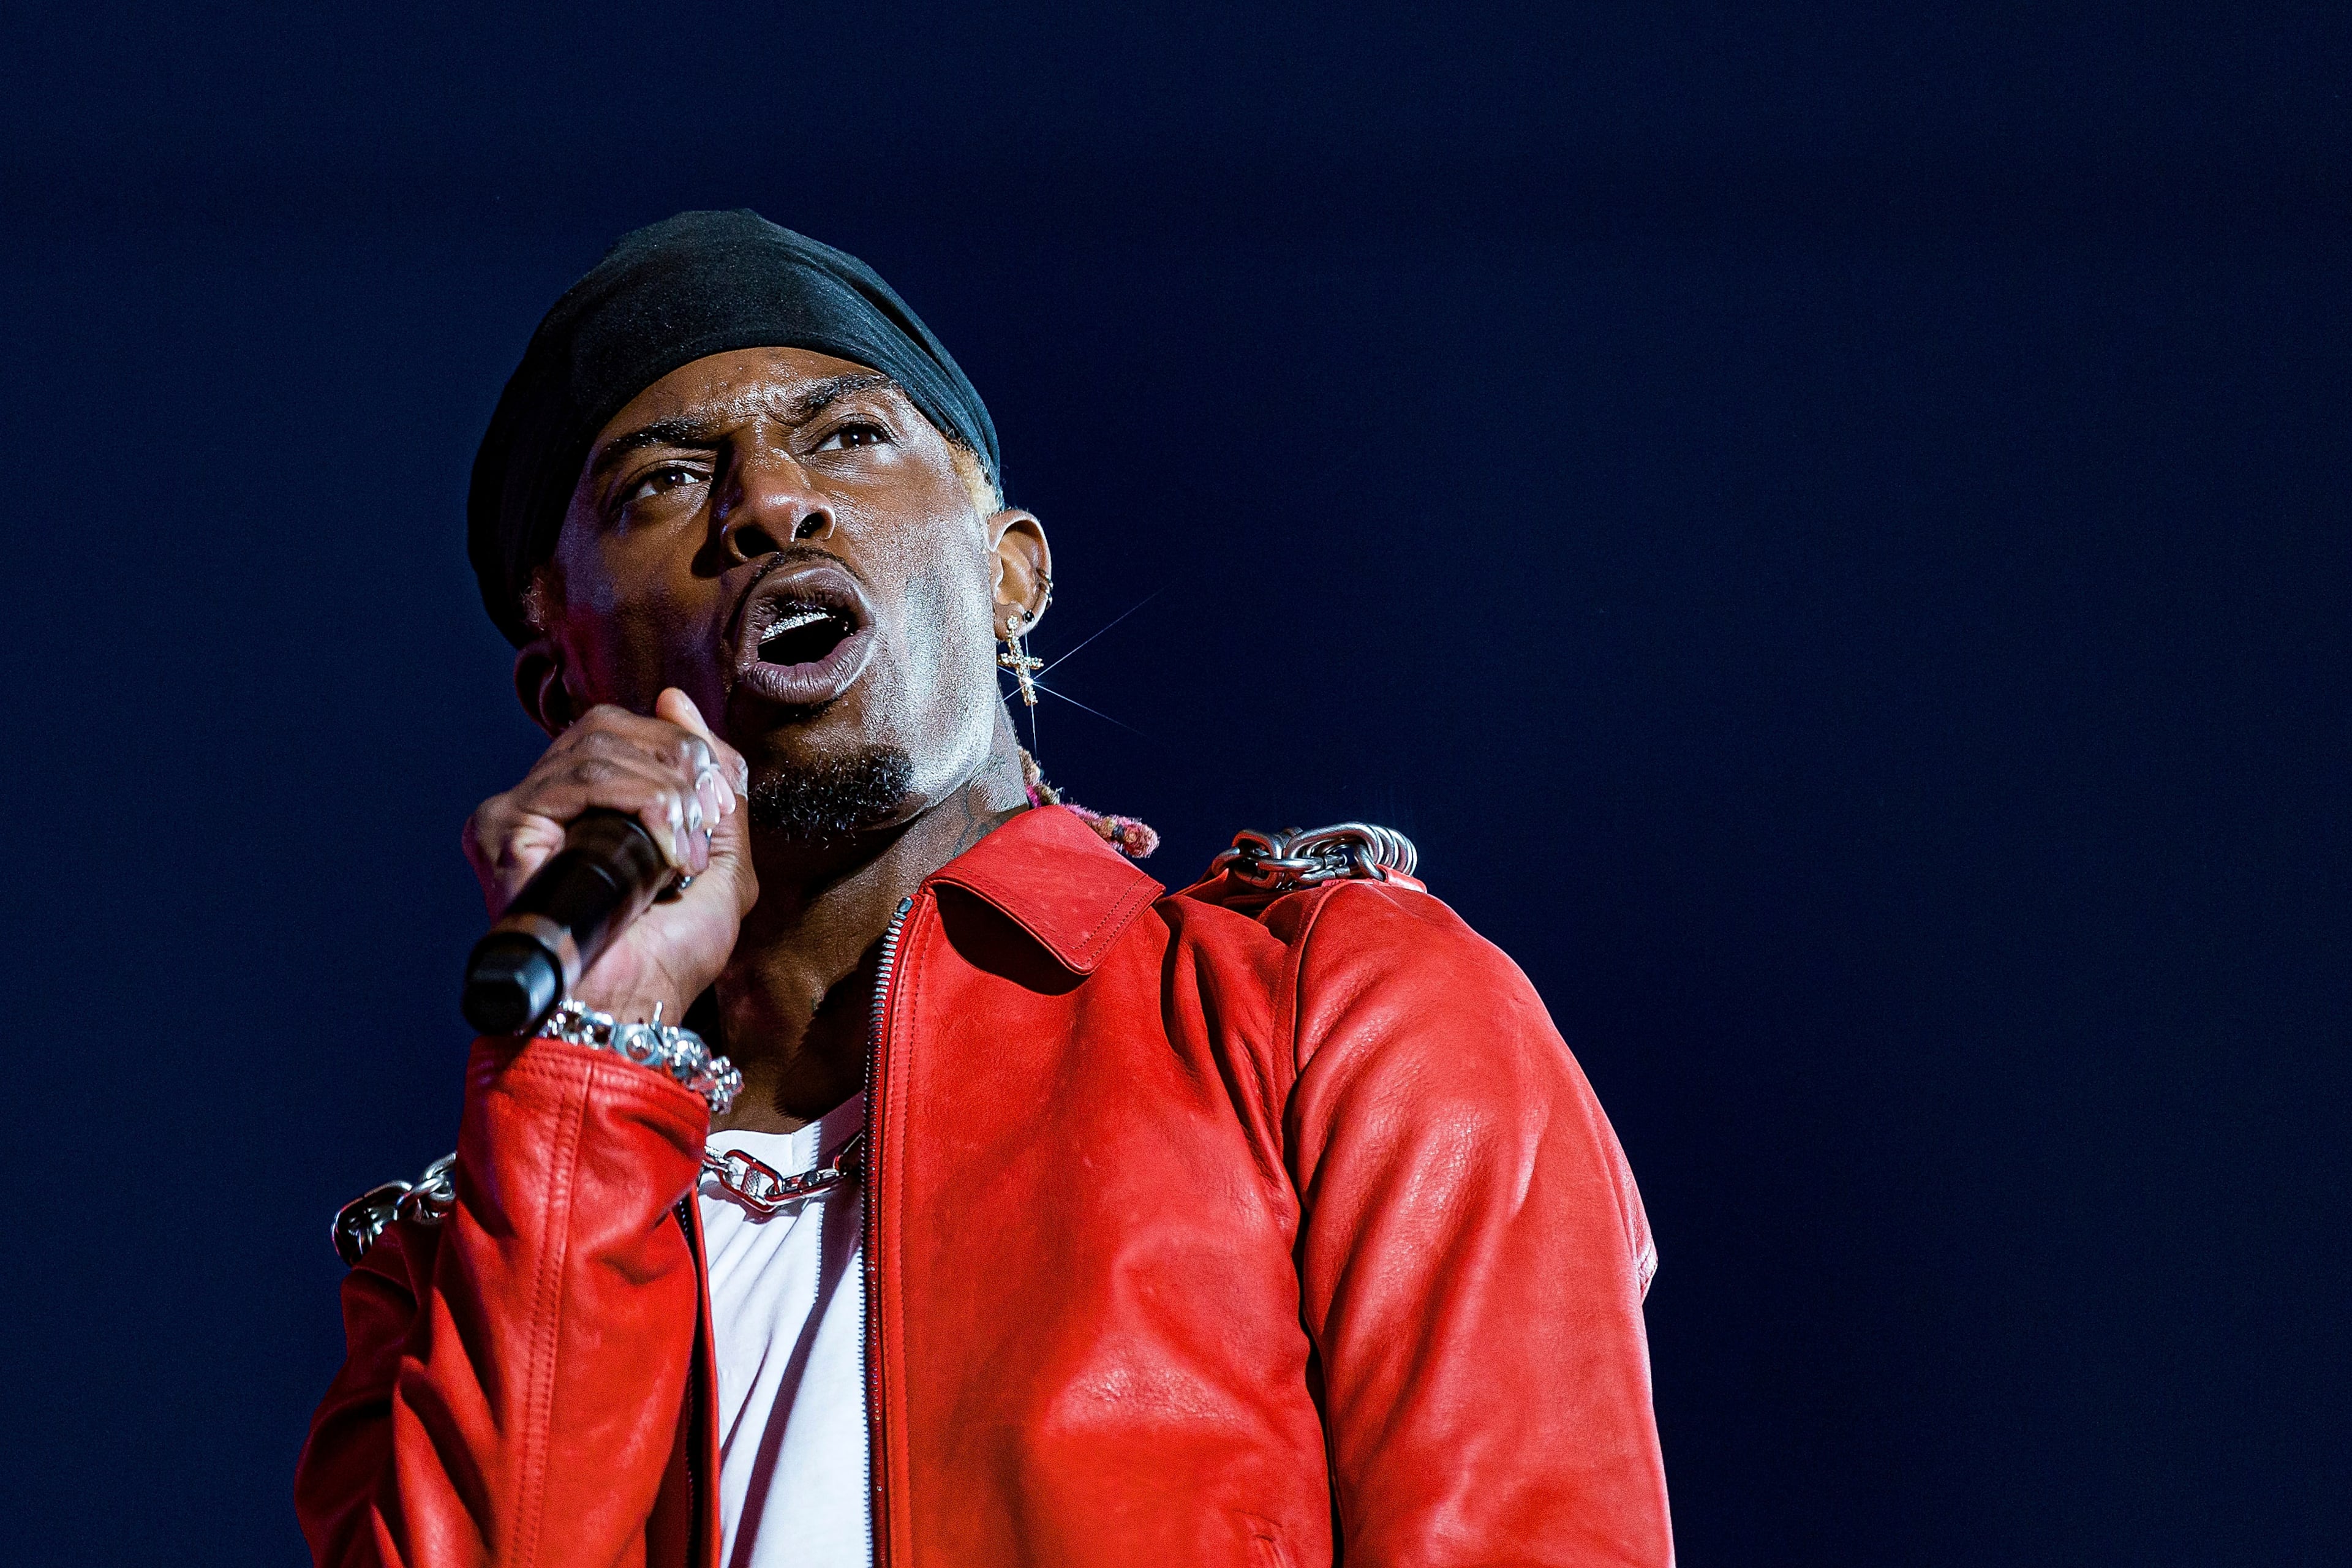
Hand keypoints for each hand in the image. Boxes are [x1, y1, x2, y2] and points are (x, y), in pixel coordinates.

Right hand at [463, 689, 758, 1024]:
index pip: (631, 729)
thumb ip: (711, 780)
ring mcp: (519, 812)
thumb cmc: (668, 954)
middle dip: (677, 764)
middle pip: (611, 725)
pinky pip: (579, 777)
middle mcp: (547, 802)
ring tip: (683, 855)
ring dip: (665, 793)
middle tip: (699, 829)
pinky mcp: (503, 828)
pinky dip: (641, 804)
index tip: (714, 801)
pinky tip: (662, 855)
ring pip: (599, 745)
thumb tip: (674, 699)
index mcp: (589, 803)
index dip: (684, 749)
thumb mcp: (720, 857)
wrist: (631, 1010)